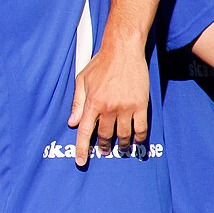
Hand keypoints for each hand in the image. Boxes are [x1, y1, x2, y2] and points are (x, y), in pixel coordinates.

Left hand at [68, 39, 148, 167]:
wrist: (123, 50)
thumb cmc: (100, 64)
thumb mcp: (82, 81)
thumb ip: (77, 103)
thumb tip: (72, 122)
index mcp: (92, 103)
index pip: (84, 132)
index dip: (82, 149)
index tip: (81, 162)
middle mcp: (108, 108)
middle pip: (104, 135)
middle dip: (103, 146)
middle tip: (104, 150)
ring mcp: (125, 107)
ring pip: (123, 135)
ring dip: (121, 145)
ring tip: (120, 149)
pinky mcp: (140, 105)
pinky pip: (140, 128)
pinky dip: (138, 138)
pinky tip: (136, 142)